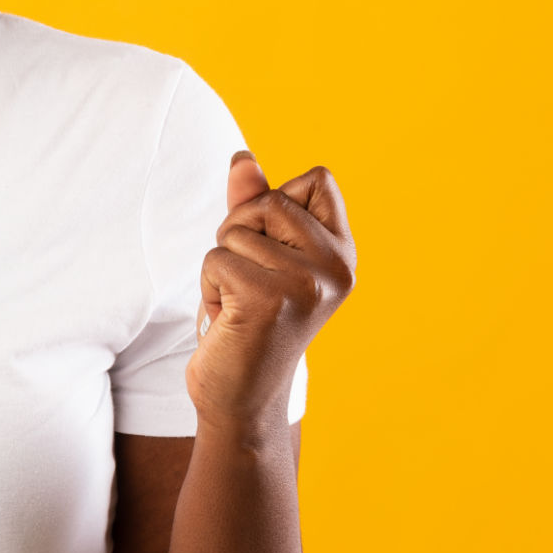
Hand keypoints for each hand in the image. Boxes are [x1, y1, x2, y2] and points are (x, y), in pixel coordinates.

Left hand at [186, 150, 356, 427]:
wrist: (241, 396)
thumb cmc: (248, 319)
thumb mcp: (256, 255)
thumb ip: (253, 206)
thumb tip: (242, 157)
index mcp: (343, 252)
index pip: (319, 178)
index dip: (278, 201)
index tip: (273, 248)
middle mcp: (336, 266)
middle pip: (268, 198)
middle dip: (238, 233)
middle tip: (247, 281)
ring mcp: (306, 283)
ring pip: (234, 232)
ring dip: (220, 266)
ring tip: (239, 304)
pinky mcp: (269, 298)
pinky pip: (215, 259)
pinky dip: (209, 288)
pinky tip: (229, 319)